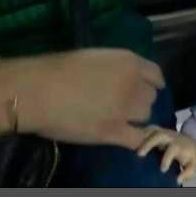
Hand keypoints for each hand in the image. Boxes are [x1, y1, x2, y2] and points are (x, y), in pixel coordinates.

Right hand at [23, 49, 164, 150]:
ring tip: (119, 118)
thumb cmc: (59, 68)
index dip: (151, 82)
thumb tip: (117, 78)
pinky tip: (130, 138)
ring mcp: (126, 109)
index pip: (155, 74)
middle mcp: (134, 84)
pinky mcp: (114, 132)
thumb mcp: (96, 57)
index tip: (144, 87)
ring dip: (135, 117)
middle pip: (150, 96)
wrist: (40, 90)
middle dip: (140, 99)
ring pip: (145, 115)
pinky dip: (138, 139)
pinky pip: (138, 139)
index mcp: (130, 62)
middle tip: (123, 103)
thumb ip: (115, 68)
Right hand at [137, 126, 195, 184]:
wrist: (191, 142)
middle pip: (159, 135)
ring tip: (132, 146)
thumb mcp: (193, 165)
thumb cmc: (189, 156)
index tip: (163, 169)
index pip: (173, 149)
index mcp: (178, 145)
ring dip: (141, 136)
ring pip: (152, 130)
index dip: (167, 159)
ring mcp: (163, 132)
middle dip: (148, 143)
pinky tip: (133, 140)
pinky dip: (140, 132)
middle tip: (139, 154)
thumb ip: (188, 172)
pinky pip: (148, 129)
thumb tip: (178, 179)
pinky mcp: (158, 131)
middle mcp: (170, 137)